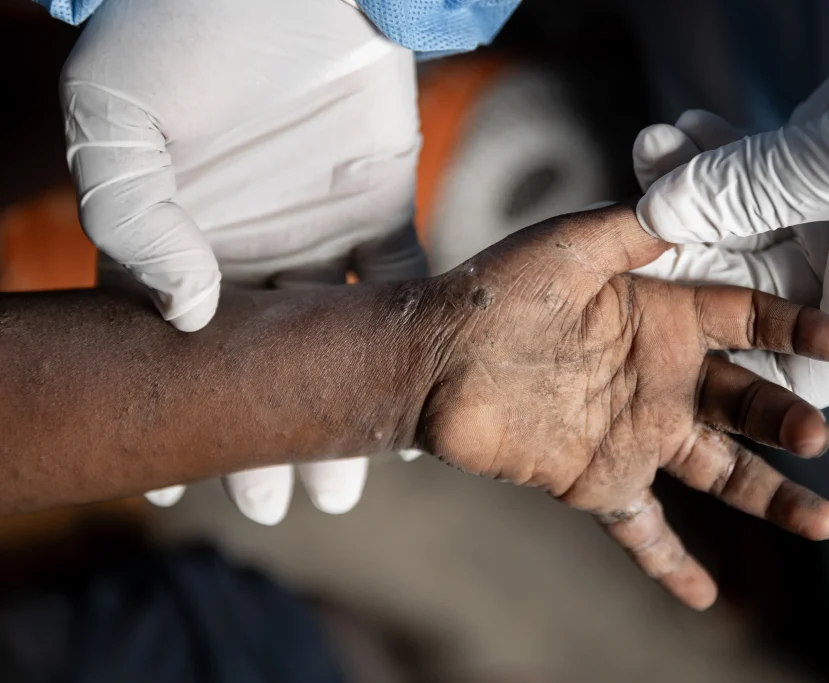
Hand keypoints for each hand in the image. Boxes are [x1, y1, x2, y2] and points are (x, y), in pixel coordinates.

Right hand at [63, 0, 423, 522]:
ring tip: (350, 479)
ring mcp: (312, 231)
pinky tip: (413, 394)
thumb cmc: (180, 33)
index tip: (173, 488)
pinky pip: (398, 281)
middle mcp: (245, 245)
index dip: (173, 410)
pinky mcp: (376, 206)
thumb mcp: (118, 120)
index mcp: (176, 235)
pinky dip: (407, 334)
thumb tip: (191, 314)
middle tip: (279, 507)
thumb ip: (134, 216)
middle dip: (266, 435)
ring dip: (343, 404)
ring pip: (330, 339)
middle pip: (258, 361)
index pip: (164, 342)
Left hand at [417, 202, 828, 608]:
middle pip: (745, 402)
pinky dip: (669, 562)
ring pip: (718, 472)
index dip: (796, 329)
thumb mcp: (573, 242)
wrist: (432, 355)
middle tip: (814, 433)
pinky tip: (704, 597)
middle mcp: (661, 379)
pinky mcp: (596, 480)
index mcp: (663, 319)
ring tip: (822, 523)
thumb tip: (698, 198)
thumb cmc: (496, 289)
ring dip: (769, 497)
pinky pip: (640, 529)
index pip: (747, 321)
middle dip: (785, 418)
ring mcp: (634, 434)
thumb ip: (635, 227)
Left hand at [631, 0, 828, 406]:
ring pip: (744, 217)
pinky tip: (684, 127)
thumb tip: (655, 211)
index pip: (795, 366)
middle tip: (633, 213)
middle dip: (689, 244)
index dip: (725, 357)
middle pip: (750, 283)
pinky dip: (720, 149)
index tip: (655, 333)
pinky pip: (756, 169)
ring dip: (693, 184)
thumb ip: (748, 191)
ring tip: (648, 146)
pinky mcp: (825, 162)